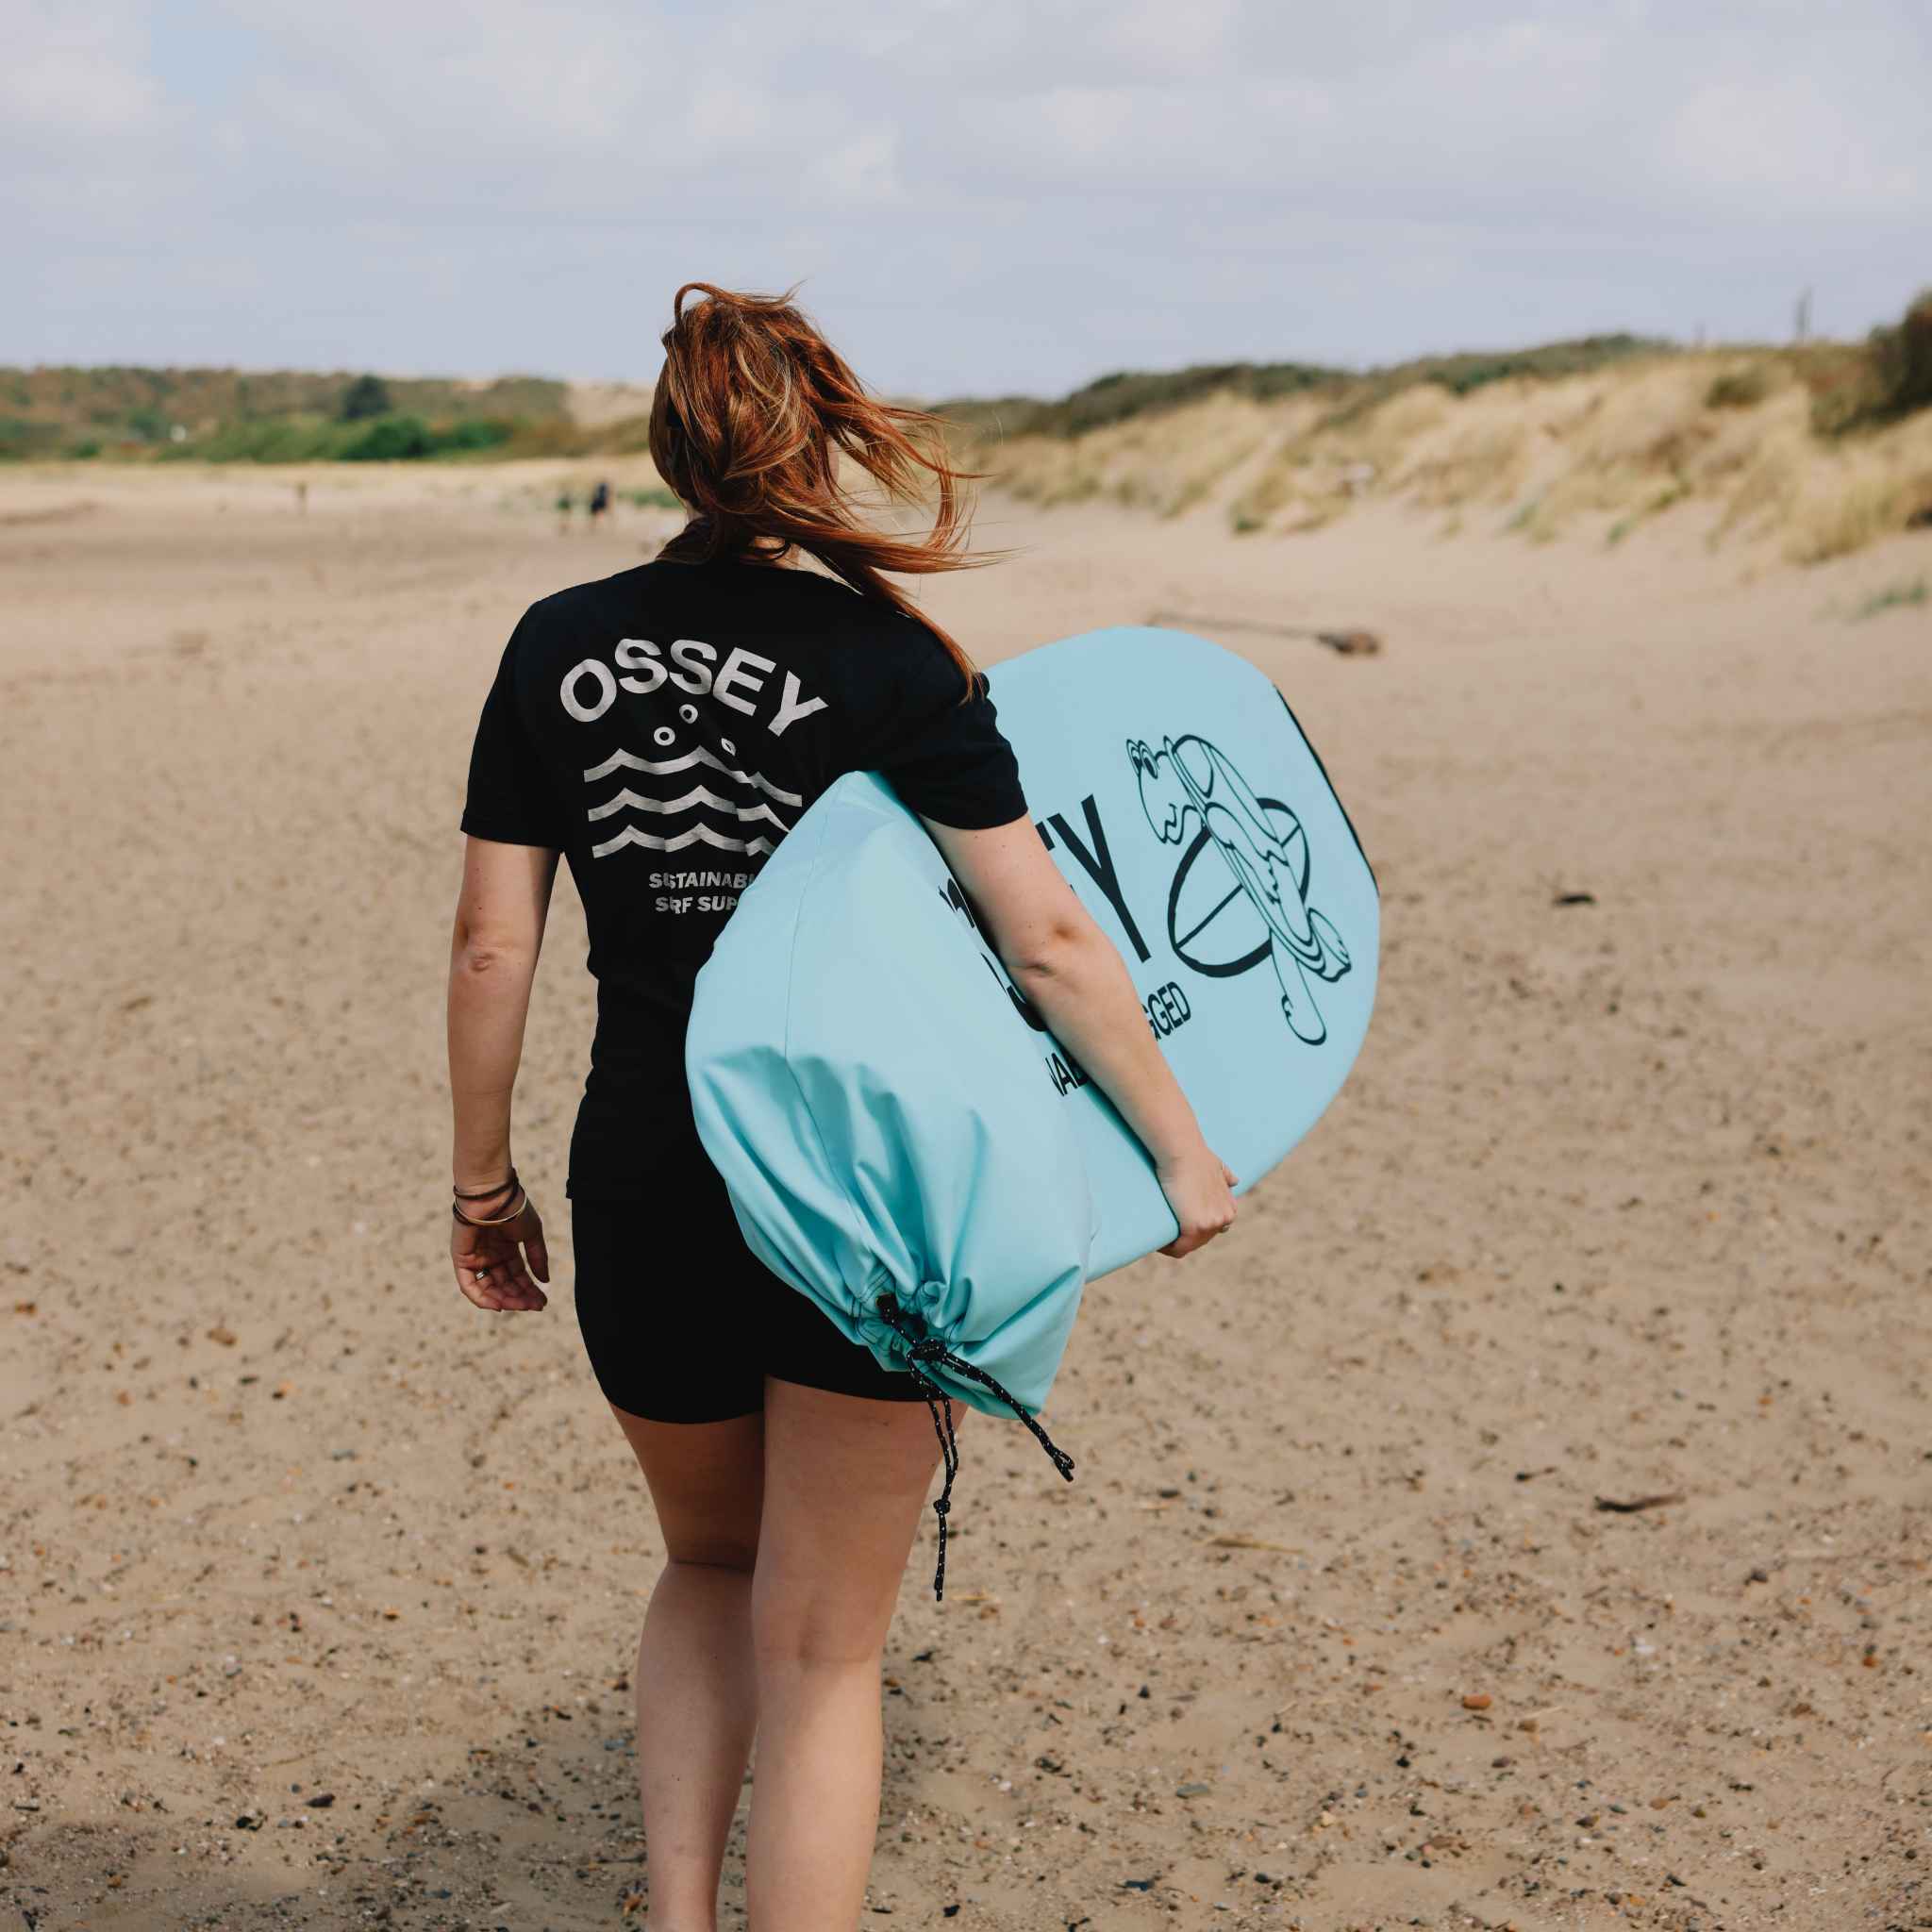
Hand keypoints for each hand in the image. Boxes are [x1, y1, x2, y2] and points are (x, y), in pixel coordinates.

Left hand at [451, 1191, 549, 1311]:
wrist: (493, 1195)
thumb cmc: (513, 1208)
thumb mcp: (531, 1234)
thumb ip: (538, 1258)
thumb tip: (545, 1281)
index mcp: (506, 1248)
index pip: (518, 1275)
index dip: (529, 1289)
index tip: (542, 1301)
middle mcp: (490, 1255)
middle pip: (505, 1284)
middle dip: (520, 1296)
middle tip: (535, 1306)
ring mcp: (476, 1258)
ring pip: (489, 1288)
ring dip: (504, 1300)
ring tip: (521, 1306)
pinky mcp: (461, 1260)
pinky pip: (470, 1286)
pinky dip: (482, 1298)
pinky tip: (500, 1305)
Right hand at [1155, 1146, 1238, 1258]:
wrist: (1183, 1152)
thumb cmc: (1196, 1156)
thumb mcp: (1218, 1167)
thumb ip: (1227, 1176)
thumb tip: (1235, 1181)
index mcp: (1229, 1208)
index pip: (1213, 1229)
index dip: (1196, 1228)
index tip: (1179, 1222)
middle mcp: (1224, 1218)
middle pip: (1202, 1240)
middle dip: (1185, 1237)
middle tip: (1167, 1230)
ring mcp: (1211, 1224)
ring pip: (1190, 1246)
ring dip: (1175, 1243)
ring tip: (1160, 1235)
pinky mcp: (1194, 1227)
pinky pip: (1179, 1249)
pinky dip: (1167, 1248)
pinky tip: (1158, 1243)